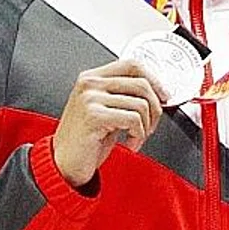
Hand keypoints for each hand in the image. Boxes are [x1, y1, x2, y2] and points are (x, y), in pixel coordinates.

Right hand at [52, 59, 162, 188]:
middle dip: (155, 109)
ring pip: (141, 104)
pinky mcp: (94, 116)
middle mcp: (90, 83)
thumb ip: (124, 96)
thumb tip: (158, 92)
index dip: (154, 79)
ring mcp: (90, 98)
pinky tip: (129, 144)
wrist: (65, 164)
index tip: (164, 96)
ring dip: (146, 127)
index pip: (132, 65)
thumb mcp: (106, 111)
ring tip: (135, 137)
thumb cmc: (86, 141)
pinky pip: (133, 120)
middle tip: (150, 126)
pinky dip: (138, 136)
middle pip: (141, 83)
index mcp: (92, 78)